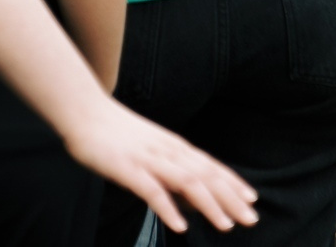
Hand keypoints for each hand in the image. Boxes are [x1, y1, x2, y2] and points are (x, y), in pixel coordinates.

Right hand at [61, 97, 257, 235]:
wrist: (83, 110)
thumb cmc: (115, 134)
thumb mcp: (150, 149)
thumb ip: (172, 172)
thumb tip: (195, 201)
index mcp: (172, 145)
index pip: (209, 165)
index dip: (232, 183)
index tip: (252, 201)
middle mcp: (166, 150)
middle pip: (205, 175)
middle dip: (230, 198)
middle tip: (251, 219)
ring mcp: (147, 158)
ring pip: (186, 181)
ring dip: (209, 204)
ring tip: (225, 226)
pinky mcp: (127, 167)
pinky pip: (152, 190)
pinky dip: (168, 207)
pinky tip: (180, 226)